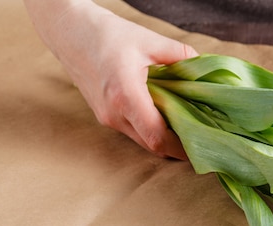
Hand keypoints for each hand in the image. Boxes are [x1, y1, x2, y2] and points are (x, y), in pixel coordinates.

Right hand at [26, 1, 198, 157]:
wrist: (68, 31)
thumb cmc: (105, 33)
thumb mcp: (148, 39)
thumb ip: (180, 55)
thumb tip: (204, 68)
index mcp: (125, 96)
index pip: (157, 137)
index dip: (182, 147)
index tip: (202, 145)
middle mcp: (113, 114)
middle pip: (152, 145)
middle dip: (177, 147)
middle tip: (201, 137)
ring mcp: (106, 118)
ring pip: (142, 140)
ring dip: (164, 138)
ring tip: (187, 126)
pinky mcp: (104, 116)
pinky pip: (133, 131)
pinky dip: (151, 129)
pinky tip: (166, 116)